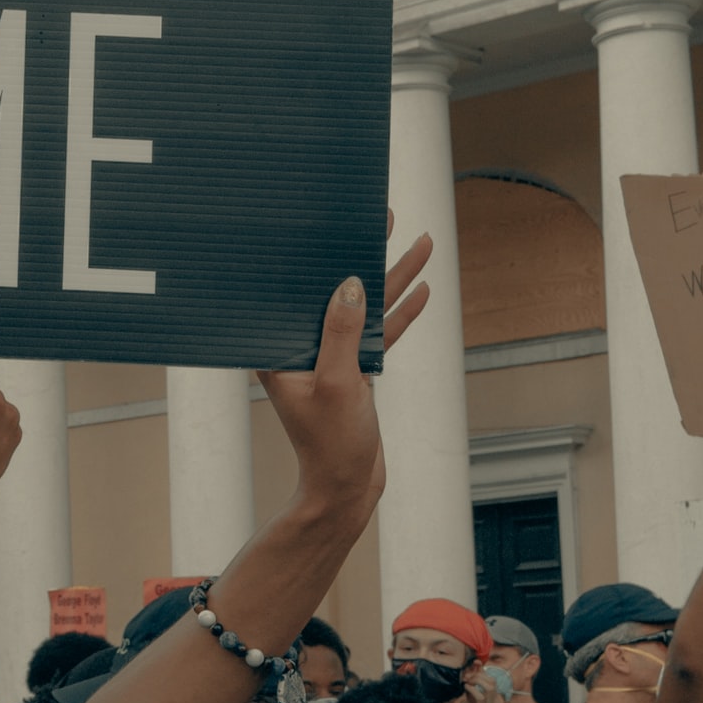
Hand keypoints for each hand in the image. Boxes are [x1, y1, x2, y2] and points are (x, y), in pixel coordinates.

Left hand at [255, 223, 432, 524]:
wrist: (347, 488)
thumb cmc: (331, 444)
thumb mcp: (339, 383)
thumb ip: (342, 332)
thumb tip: (350, 283)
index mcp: (282, 347)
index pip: (298, 288)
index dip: (316, 252)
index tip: (332, 220)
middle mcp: (302, 347)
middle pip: (336, 288)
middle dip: (361, 252)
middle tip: (379, 214)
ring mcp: (330, 357)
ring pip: (365, 306)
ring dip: (393, 278)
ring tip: (420, 243)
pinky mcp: (355, 370)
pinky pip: (379, 333)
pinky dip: (399, 313)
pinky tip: (421, 290)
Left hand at [461, 666, 510, 702]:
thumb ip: (475, 697)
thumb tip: (467, 685)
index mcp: (497, 700)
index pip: (491, 680)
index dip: (482, 671)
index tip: (474, 664)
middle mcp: (497, 701)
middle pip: (492, 680)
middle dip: (479, 674)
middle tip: (467, 676)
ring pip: (489, 685)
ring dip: (477, 680)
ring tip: (467, 682)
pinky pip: (480, 697)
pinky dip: (472, 690)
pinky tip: (466, 688)